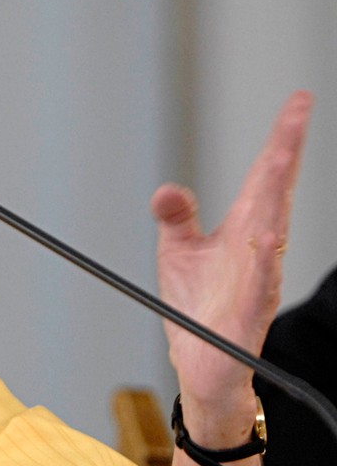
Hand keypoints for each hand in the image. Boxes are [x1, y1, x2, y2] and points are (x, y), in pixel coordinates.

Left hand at [151, 90, 311, 433]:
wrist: (201, 363)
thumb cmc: (198, 306)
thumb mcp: (179, 252)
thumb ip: (176, 216)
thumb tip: (167, 188)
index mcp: (244, 228)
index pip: (265, 176)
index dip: (281, 139)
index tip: (298, 102)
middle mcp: (258, 247)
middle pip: (274, 192)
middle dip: (285, 152)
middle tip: (297, 113)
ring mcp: (258, 277)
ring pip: (274, 229)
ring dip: (277, 195)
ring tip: (281, 157)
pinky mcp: (250, 311)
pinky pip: (261, 282)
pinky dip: (264, 260)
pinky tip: (268, 238)